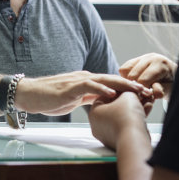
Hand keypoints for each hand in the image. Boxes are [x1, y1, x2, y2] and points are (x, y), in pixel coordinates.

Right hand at [14, 71, 152, 115]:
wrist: (29, 94)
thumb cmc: (50, 98)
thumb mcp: (74, 99)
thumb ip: (87, 97)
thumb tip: (101, 101)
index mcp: (87, 82)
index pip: (112, 84)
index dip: (129, 89)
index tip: (144, 95)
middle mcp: (86, 78)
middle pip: (113, 80)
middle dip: (132, 85)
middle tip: (149, 91)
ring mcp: (78, 81)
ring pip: (105, 80)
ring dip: (122, 86)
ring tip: (137, 91)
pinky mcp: (70, 87)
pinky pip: (89, 86)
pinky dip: (101, 89)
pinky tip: (112, 94)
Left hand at [89, 92, 150, 149]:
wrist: (133, 138)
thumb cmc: (126, 115)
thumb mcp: (128, 95)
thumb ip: (127, 91)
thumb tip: (130, 92)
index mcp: (94, 112)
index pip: (107, 96)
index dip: (121, 90)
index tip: (130, 88)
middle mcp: (98, 124)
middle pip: (116, 106)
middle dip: (130, 100)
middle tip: (140, 95)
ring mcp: (107, 134)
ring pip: (123, 116)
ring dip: (135, 108)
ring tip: (146, 102)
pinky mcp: (118, 141)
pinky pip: (127, 126)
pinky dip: (136, 118)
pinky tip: (146, 110)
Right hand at [120, 53, 176, 98]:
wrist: (173, 75)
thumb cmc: (171, 83)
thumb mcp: (169, 89)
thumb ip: (161, 90)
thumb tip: (155, 93)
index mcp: (160, 64)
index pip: (143, 79)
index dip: (141, 91)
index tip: (144, 98)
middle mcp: (151, 57)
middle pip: (133, 75)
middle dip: (134, 87)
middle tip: (140, 95)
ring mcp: (142, 57)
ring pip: (125, 70)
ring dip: (128, 81)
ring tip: (137, 89)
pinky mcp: (136, 59)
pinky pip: (124, 68)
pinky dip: (125, 77)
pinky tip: (134, 83)